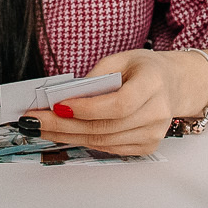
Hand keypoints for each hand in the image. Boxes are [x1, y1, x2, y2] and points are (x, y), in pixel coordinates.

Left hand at [27, 50, 200, 155]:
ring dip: (67, 136)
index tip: (57, 105)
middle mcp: (157, 113)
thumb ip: (96, 76)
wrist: (173, 84)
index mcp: (153, 84)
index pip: (118, 104)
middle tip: (35, 120)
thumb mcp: (121, 59)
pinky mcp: (146, 147)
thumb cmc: (144, 69)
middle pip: (104, 127)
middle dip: (63, 125)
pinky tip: (63, 134)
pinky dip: (83, 141)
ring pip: (102, 141)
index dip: (86, 109)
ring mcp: (153, 134)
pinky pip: (108, 148)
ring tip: (41, 128)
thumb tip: (65, 96)